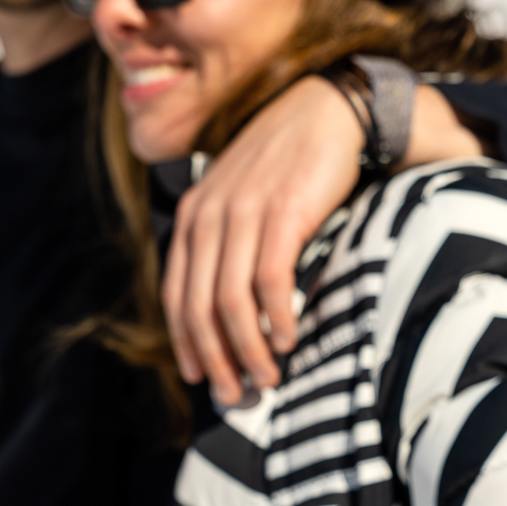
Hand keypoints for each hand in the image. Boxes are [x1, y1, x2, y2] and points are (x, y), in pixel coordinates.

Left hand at [163, 75, 363, 402]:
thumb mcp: (242, 195)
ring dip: (249, 349)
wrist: (329, 110)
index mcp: (195, 213)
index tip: (200, 378)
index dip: (186, 342)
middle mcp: (211, 213)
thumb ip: (227, 237)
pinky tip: (289, 339)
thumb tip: (229, 302)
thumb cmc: (290, 161)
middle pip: (200, 305)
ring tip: (267, 380)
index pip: (177, 292)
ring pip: (233, 301)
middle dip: (216, 358)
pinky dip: (278, 317)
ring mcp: (245, 213)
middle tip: (236, 395)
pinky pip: (271, 280)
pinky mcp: (283, 213)